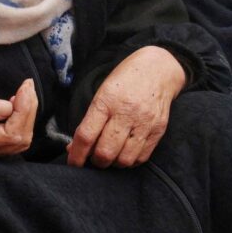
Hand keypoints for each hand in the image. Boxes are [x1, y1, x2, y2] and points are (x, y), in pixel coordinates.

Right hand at [0, 79, 37, 157]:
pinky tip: (12, 104)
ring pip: (16, 141)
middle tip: (26, 85)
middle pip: (18, 139)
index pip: (11, 134)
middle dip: (28, 111)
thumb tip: (6, 108)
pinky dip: (16, 121)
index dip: (24, 110)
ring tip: (22, 92)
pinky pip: (7, 138)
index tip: (24, 86)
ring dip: (24, 116)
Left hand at [67, 46, 186, 168]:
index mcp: (107, 100)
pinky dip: (130, 161)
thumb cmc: (126, 79)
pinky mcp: (158, 130)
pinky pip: (141, 158)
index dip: (76, 155)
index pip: (86, 135)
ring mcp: (144, 123)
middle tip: (94, 156)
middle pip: (105, 152)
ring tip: (111, 154)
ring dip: (113, 163)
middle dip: (95, 161)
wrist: (159, 69)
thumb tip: (75, 147)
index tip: (73, 163)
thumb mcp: (103, 92)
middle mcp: (126, 112)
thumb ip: (90, 120)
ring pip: (124, 160)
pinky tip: (125, 152)